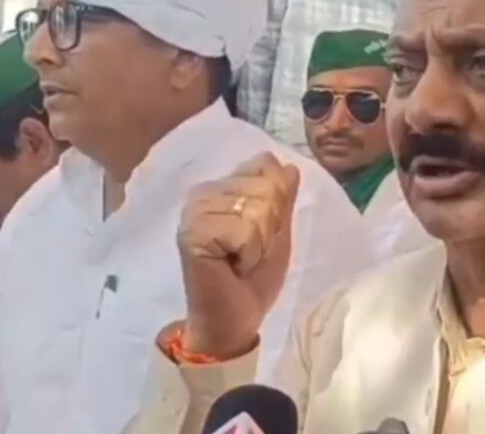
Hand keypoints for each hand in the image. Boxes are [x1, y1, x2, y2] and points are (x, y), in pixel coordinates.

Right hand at [176, 152, 300, 359]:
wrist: (234, 320)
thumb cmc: (253, 279)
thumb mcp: (278, 233)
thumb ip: (283, 199)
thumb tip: (291, 166)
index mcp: (222, 187)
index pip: (266, 164)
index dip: (277, 202)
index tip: (261, 232)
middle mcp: (204, 192)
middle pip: (266, 185)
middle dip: (270, 225)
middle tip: (250, 251)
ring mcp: (195, 211)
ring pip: (257, 208)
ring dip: (260, 242)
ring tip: (240, 259)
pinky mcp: (193, 233)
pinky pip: (245, 230)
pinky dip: (249, 253)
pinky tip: (232, 266)